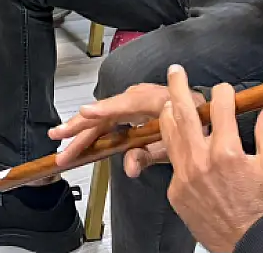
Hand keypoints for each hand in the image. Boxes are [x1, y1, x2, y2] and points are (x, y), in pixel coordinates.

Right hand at [50, 82, 203, 175]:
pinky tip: (77, 136)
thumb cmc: (193, 127)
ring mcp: (134, 100)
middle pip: (107, 110)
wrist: (202, 116)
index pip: (127, 104)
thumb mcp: (175, 146)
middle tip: (60, 137)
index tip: (86, 113)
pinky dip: (91, 126)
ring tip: (61, 139)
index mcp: (158, 101)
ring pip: (104, 113)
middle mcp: (142, 96)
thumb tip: (129, 167)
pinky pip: (107, 116)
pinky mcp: (128, 107)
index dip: (105, 109)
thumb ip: (150, 155)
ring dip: (82, 126)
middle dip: (81, 124)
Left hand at [163, 65, 262, 252]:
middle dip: (178, 87)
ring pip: (169, 134)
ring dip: (170, 114)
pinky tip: (179, 141)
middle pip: (184, 113)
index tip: (225, 90)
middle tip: (175, 71)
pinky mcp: (175, 191)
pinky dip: (175, 147)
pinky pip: (172, 162)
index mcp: (227, 151)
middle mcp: (201, 160)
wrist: (247, 242)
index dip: (224, 93)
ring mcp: (184, 176)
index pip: (220, 107)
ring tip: (170, 101)